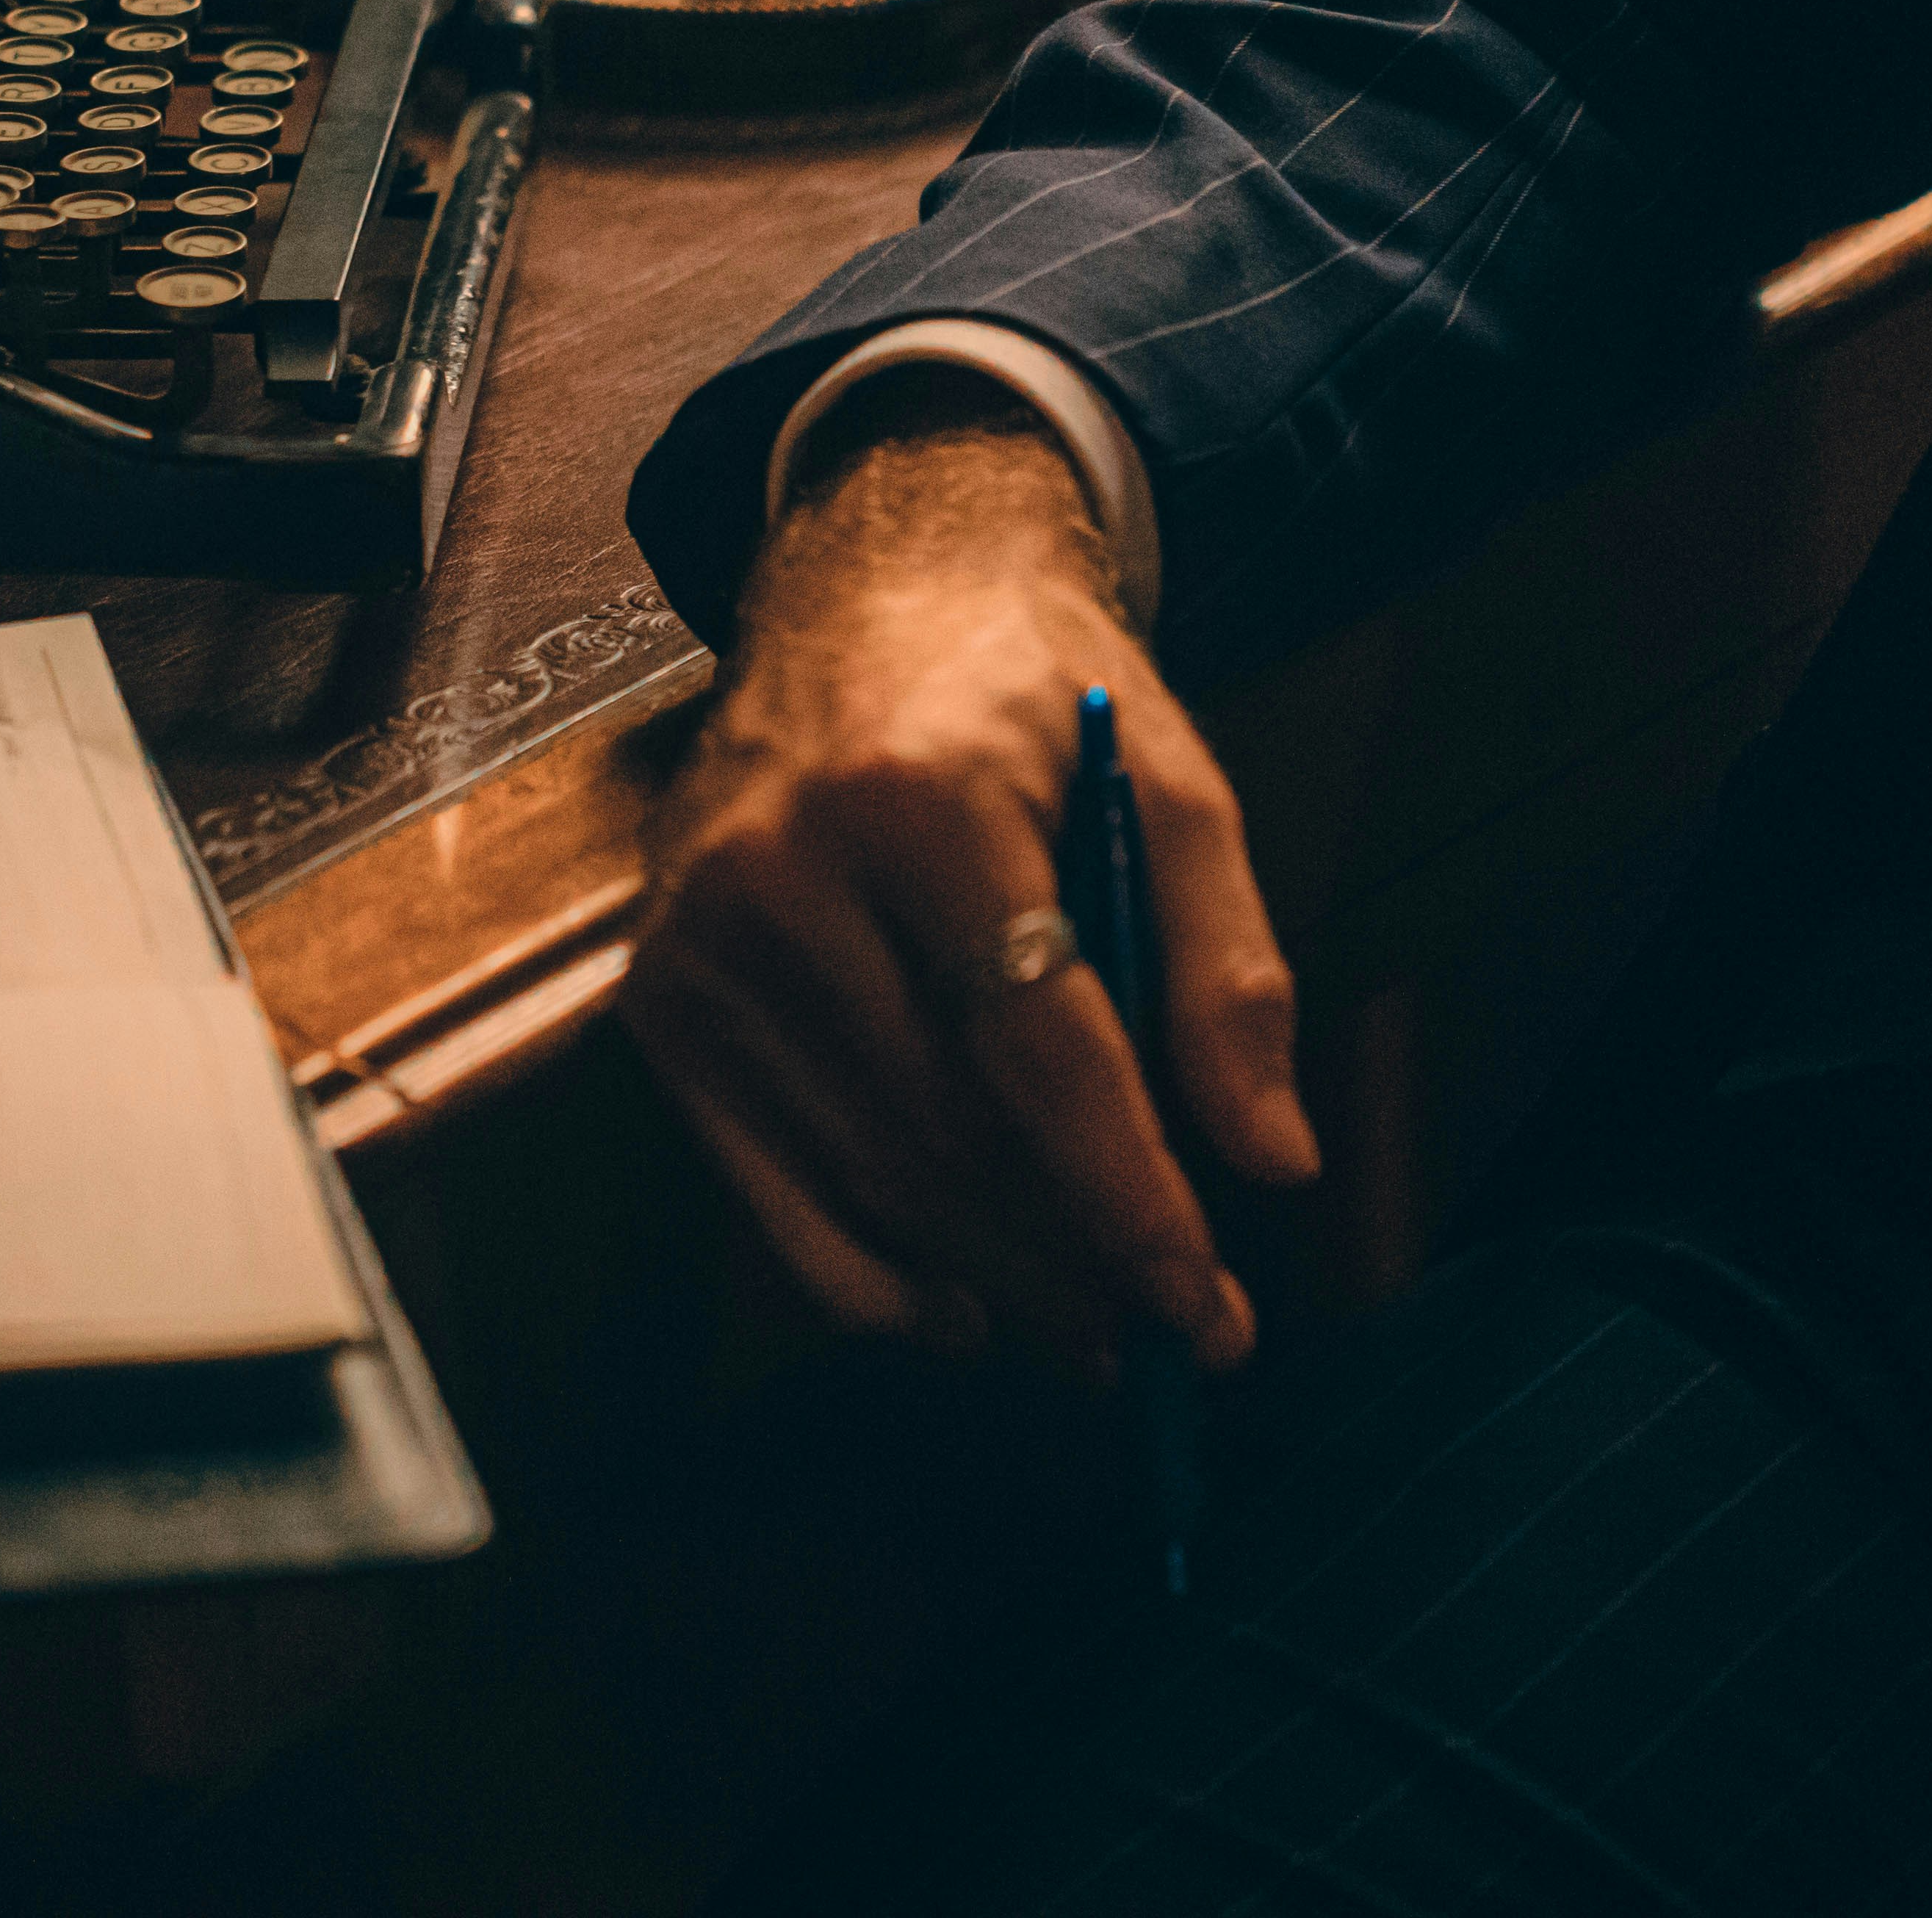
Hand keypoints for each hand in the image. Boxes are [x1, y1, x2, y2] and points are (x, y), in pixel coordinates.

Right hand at [625, 382, 1317, 1368]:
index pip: (1039, 1050)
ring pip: (866, 1172)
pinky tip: (962, 1309)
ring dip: (993, 1279)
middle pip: (947, 1132)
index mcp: (920, 796)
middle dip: (1077, 1258)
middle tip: (1182, 1340)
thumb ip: (1229, 965)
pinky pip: (766, 1187)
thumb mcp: (1170, 778)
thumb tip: (1270, 1160)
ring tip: (1097, 1334)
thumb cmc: (1028, 689)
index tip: (1207, 1300)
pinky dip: (864, 1275)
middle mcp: (783, 868)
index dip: (1129, 1194)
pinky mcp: (661, 992)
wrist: (860, 591)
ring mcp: (701, 937)